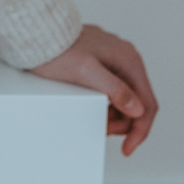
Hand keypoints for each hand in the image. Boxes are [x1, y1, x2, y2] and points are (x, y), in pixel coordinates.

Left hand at [28, 24, 158, 155]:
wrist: (36, 34)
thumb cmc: (57, 50)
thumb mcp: (86, 72)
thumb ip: (114, 89)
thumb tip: (137, 109)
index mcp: (128, 60)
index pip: (147, 103)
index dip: (139, 130)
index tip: (128, 148)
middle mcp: (125, 58)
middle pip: (137, 102)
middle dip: (124, 123)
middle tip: (104, 132)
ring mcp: (113, 60)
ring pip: (125, 97)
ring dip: (115, 115)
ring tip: (97, 121)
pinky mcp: (101, 62)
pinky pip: (112, 89)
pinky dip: (106, 103)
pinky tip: (94, 108)